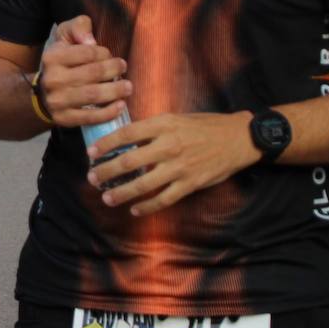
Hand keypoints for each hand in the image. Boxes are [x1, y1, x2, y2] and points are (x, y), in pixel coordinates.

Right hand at [37, 16, 131, 128]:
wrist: (43, 94)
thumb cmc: (62, 62)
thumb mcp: (65, 37)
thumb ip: (79, 27)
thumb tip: (91, 41)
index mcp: (53, 57)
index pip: (89, 52)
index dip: (105, 53)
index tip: (109, 56)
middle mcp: (52, 79)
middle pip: (94, 73)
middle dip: (115, 70)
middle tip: (123, 68)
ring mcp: (57, 101)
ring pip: (94, 95)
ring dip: (116, 90)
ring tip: (127, 87)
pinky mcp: (64, 119)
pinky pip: (91, 117)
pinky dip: (109, 112)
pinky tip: (120, 106)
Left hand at [85, 110, 260, 216]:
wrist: (237, 138)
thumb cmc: (206, 126)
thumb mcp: (177, 118)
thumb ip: (153, 128)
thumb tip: (126, 138)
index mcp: (164, 125)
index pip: (127, 134)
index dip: (106, 144)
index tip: (91, 152)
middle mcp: (169, 145)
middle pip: (129, 161)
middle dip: (106, 171)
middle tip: (92, 178)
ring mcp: (179, 167)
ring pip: (143, 184)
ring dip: (121, 192)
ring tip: (107, 197)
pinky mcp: (190, 183)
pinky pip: (163, 198)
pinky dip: (147, 206)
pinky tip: (135, 209)